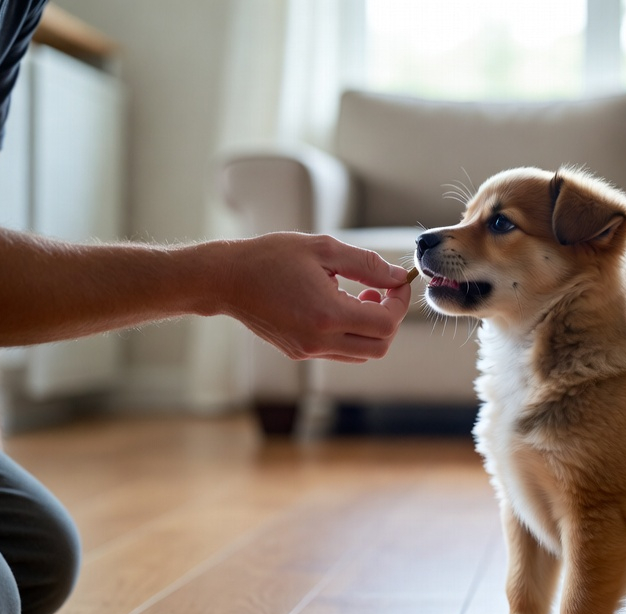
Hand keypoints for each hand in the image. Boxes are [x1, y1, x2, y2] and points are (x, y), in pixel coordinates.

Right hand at [211, 232, 411, 362]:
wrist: (225, 279)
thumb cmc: (270, 258)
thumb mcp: (323, 249)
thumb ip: (367, 265)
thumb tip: (398, 277)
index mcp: (328, 316)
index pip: (386, 324)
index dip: (399, 303)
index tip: (396, 282)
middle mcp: (319, 341)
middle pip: (380, 346)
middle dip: (389, 318)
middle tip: (378, 291)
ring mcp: (308, 351)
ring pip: (362, 353)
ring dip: (371, 328)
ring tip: (357, 296)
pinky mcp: (299, 353)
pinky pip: (341, 352)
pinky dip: (352, 333)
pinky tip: (337, 305)